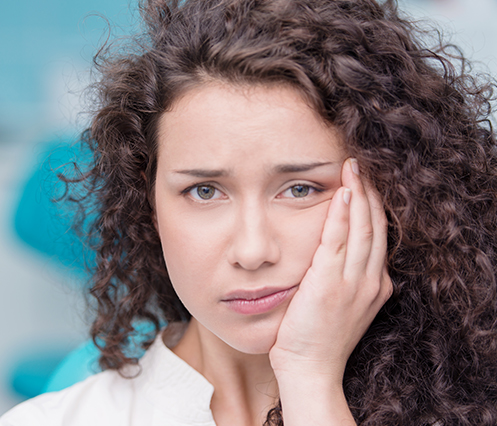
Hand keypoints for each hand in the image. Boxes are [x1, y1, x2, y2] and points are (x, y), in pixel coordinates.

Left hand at [269, 158, 391, 386]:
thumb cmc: (320, 337)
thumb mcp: (343, 304)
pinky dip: (342, 214)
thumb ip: (345, 277)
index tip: (365, 183)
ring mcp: (354, 282)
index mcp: (376, 284)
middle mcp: (371, 280)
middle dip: (370, 192)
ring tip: (352, 168)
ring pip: (362, 227)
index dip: (374, 206)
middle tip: (361, 165)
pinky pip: (338, 239)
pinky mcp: (330, 282)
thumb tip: (335, 252)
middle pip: (375, 225)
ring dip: (358, 194)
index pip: (379, 235)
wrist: (310, 368)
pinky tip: (342, 192)